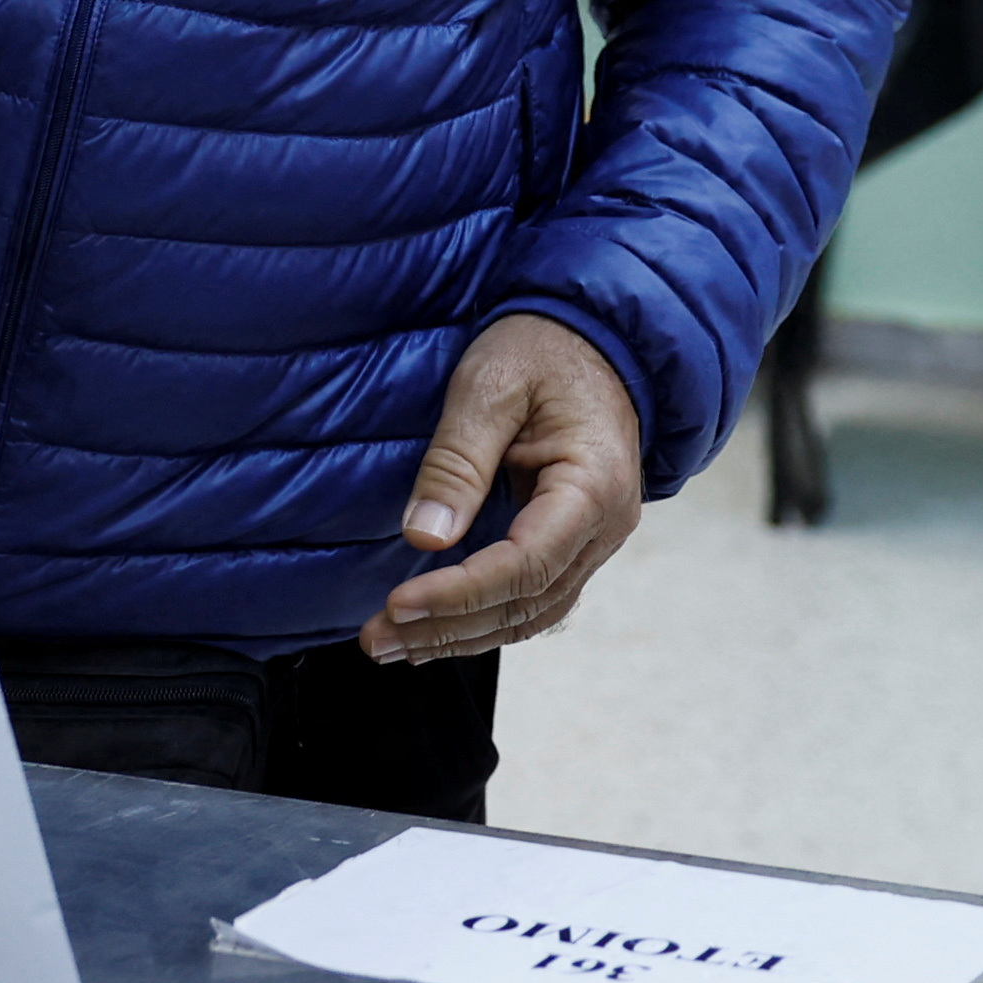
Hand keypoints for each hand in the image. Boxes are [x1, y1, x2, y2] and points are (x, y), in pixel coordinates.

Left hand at [364, 315, 644, 663]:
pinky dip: (483, 618)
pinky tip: (435, 629)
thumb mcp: (490, 385)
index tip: (399, 604)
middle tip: (377, 638)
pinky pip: (533, 597)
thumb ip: (458, 461)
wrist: (596, 337)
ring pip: (531, 613)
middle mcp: (605, 526)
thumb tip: (424, 537)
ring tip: (393, 645)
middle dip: (448, 628)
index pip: (525, 566)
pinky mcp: (574, 541)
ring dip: (460, 635)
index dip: (459, 593)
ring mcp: (595, 540)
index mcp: (594, 486)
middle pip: (527, 603)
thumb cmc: (544, 349)